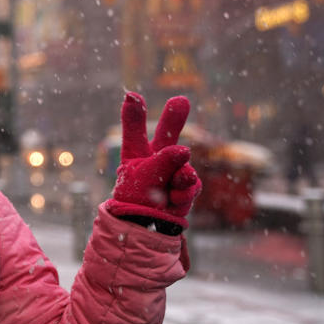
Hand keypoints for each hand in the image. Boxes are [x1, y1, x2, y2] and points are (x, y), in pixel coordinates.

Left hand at [105, 92, 201, 228]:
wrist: (148, 229)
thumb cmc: (138, 200)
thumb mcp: (144, 177)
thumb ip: (163, 160)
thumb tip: (185, 150)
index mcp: (135, 156)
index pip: (134, 132)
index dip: (134, 114)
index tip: (131, 95)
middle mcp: (155, 161)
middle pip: (166, 137)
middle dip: (174, 119)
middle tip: (180, 100)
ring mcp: (172, 173)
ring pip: (184, 165)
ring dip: (179, 178)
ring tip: (168, 191)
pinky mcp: (186, 187)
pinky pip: (192, 183)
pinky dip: (184, 192)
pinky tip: (174, 200)